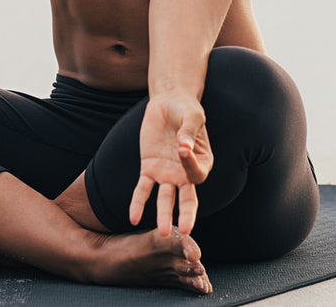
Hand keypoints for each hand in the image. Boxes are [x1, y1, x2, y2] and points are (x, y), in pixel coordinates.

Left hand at [128, 93, 214, 235]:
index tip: (183, 148)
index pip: (197, 173)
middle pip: (187, 198)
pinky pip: (143, 189)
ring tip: (162, 232)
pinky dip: (138, 202)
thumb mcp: (192, 115)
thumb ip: (189, 130)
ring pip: (165, 198)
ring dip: (163, 214)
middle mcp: (185, 174)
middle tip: (186, 231)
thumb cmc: (185, 109)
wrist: (167, 103)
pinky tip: (133, 217)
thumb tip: (183, 146)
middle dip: (186, 214)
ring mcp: (167, 174)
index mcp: (202, 162)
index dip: (190, 164)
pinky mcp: (149, 169)